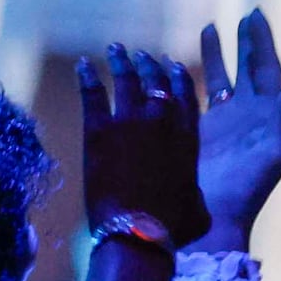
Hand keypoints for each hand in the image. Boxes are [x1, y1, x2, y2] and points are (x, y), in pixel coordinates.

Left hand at [78, 44, 211, 246]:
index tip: (173, 65)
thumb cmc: (172, 227)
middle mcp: (163, 122)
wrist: (138, 231)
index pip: (186, 97)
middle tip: (141, 54)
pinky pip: (93, 94)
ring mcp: (131, 122)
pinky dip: (88, 77)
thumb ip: (196, 195)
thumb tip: (197, 202)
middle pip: (157, 82)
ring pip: (127, 80)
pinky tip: (83, 65)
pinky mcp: (99, 130)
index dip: (178, 79)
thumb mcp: (197, 209)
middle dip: (150, 65)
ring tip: (115, 48)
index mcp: (189, 138)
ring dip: (121, 62)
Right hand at [191, 10, 280, 254]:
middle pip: (248, 69)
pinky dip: (187, 77)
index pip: (268, 68)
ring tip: (210, 29)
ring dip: (216, 55)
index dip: (262, 42)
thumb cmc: (246, 188)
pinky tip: (175, 63)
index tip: (254, 15)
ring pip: (220, 79)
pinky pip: (194, 97)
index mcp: (267, 115)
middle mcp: (246, 115)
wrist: (212, 216)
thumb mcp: (273, 150)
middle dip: (246, 42)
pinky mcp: (197, 133)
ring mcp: (221, 124)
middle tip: (244, 15)